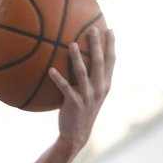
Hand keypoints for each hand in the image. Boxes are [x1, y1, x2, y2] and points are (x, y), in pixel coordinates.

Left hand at [50, 27, 114, 153]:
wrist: (76, 134)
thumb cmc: (81, 111)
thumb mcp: (91, 94)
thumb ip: (90, 78)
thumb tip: (80, 60)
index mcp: (105, 84)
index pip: (111, 61)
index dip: (111, 45)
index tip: (111, 29)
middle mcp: (99, 88)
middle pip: (99, 62)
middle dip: (97, 44)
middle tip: (93, 28)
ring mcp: (87, 96)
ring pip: (82, 73)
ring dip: (77, 58)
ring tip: (72, 44)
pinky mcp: (74, 103)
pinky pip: (65, 88)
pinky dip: (57, 78)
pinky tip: (50, 70)